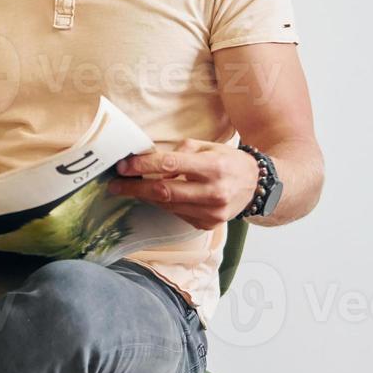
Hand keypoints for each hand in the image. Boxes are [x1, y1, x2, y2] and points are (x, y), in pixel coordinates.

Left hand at [107, 139, 258, 230]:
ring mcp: (212, 213)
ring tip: (130, 188)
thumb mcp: (209, 147)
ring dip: (145, 197)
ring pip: (167, 205)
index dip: (142, 166)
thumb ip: (181, 151)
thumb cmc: (229, 162)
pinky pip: (176, 214)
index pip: (170, 165)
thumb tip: (148, 157)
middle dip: (134, 188)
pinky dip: (163, 205)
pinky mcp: (208, 225)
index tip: (122, 166)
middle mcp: (214, 192)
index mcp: (214, 167)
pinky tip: (156, 196)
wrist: (257, 186)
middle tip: (114, 184)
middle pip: (163, 191)